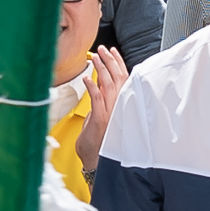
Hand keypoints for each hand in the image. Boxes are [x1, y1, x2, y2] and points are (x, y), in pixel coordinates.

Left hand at [75, 47, 127, 172]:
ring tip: (95, 58)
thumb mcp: (101, 115)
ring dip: (102, 70)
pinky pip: (97, 101)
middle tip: (103, 49)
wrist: (96, 160)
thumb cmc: (98, 141)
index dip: (117, 64)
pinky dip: (93, 88)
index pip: (122, 79)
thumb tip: (97, 84)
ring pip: (109, 86)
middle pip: (118, 79)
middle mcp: (118, 108)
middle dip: (110, 62)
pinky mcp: (101, 120)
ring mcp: (111, 114)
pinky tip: (87, 78)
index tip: (111, 51)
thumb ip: (101, 100)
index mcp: (120, 105)